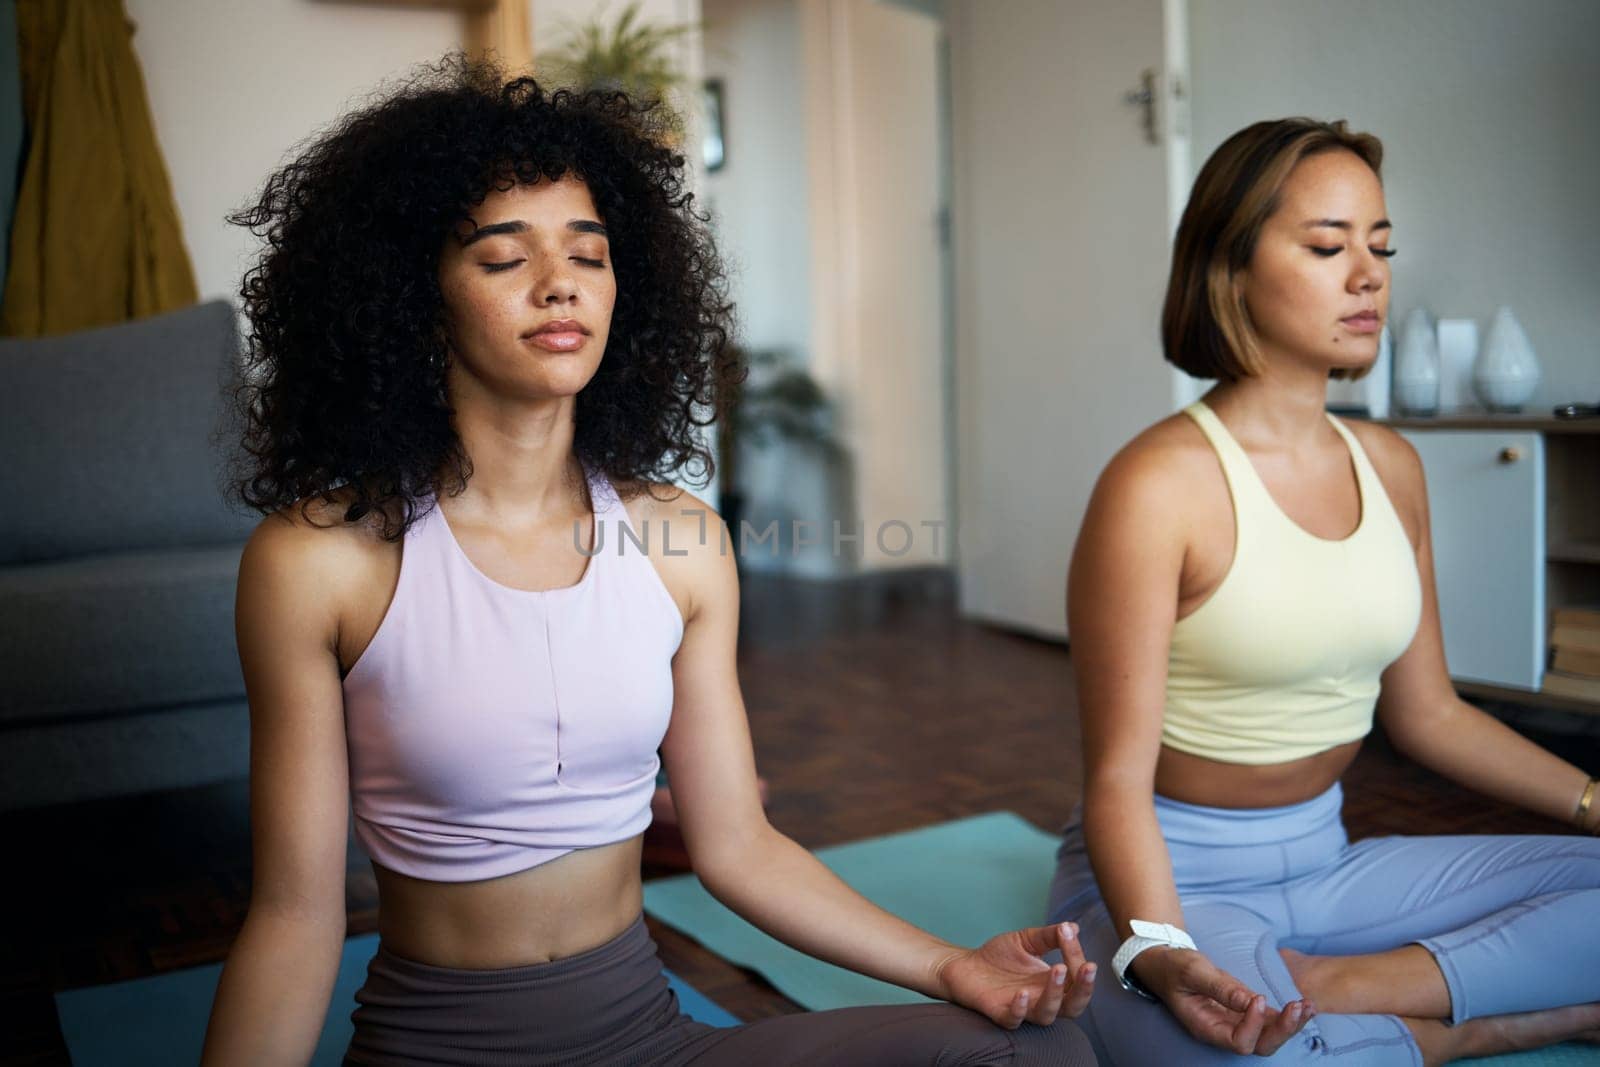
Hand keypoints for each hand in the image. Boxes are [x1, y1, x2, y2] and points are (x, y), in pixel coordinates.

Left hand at [933, 921, 1096, 1028]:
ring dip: (1054, 995)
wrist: (965, 964)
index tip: (1068, 933)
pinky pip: (1013, 1020)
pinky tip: (1021, 993)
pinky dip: (1020, 1009)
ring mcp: (1022, 1008)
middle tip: (1087, 967)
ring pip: (1047, 1015)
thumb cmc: (998, 956)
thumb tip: (1072, 926)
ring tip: (1057, 969)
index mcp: (1052, 982)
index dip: (1077, 956)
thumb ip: (1048, 936)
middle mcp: (1041, 998)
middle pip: (1073, 1006)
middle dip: (1084, 988)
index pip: (1076, 977)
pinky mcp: (999, 1012)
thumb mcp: (1026, 940)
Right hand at [1132, 947, 1312, 1055]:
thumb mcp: (1193, 972)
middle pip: (1259, 1045)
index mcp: (1206, 1027)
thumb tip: (1250, 1001)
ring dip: (1291, 1024)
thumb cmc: (1175, 967)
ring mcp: (1235, 1023)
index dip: (1252, 1025)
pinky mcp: (1245, 1012)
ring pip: (1269, 1036)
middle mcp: (1223, 1031)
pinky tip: (1305, 1004)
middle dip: (1282, 1031)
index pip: (1238, 1041)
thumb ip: (1220, 987)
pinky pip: (1270, 1021)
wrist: (1167, 963)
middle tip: (1298, 1008)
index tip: (1256, 998)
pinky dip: (1288, 1015)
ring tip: (1308, 1006)